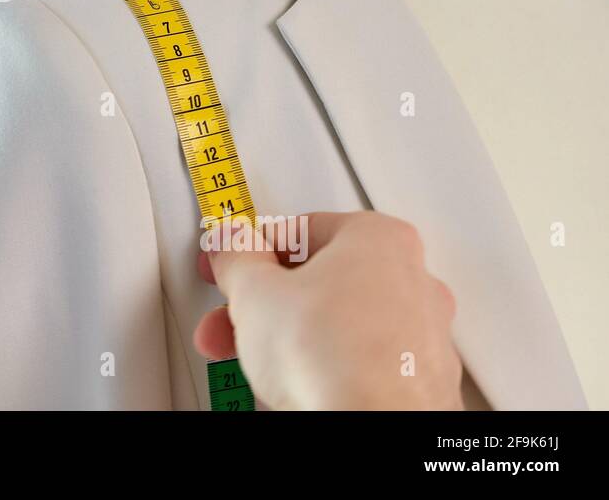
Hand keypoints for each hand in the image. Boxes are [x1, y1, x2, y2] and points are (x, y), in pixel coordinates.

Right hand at [194, 212, 463, 409]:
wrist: (369, 426)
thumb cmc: (332, 358)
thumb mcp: (254, 291)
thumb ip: (237, 258)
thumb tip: (233, 248)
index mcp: (381, 238)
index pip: (301, 228)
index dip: (253, 248)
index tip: (232, 261)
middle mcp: (415, 280)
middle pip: (320, 278)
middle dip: (266, 300)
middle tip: (234, 315)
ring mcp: (423, 334)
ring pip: (339, 322)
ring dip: (289, 333)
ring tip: (252, 357)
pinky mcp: (420, 382)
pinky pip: (358, 360)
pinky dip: (324, 364)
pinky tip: (295, 381)